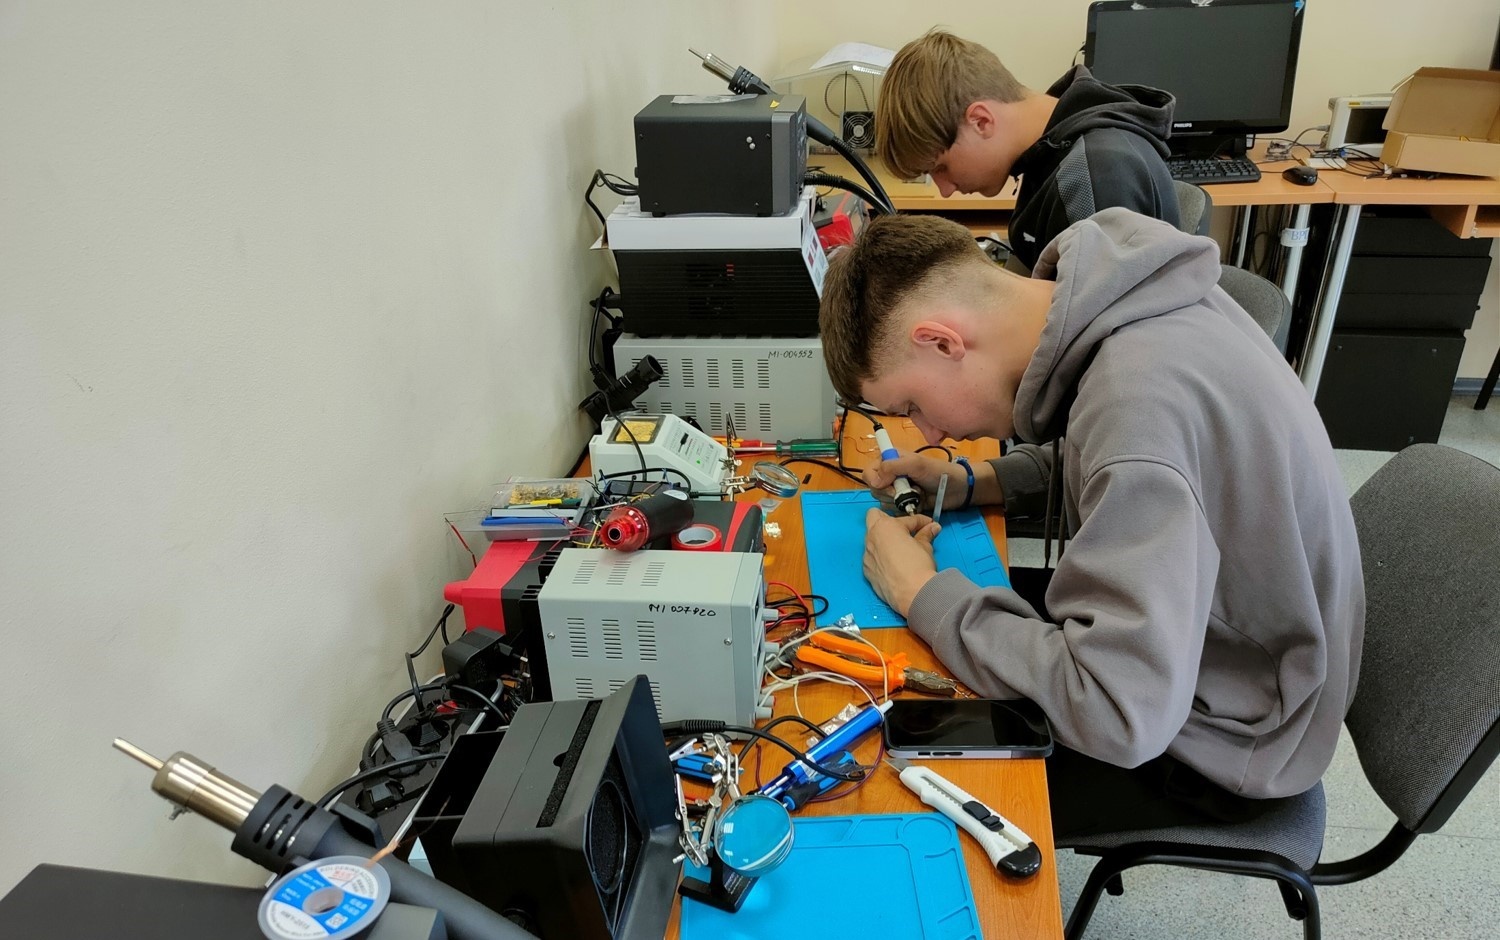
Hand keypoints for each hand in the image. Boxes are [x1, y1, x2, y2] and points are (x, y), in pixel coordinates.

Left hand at [863, 507, 940, 616]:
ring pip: (871, 539)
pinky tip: (893, 564)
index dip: (920, 521)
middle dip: (888, 520)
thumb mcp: (925, 547)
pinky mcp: (866, 570)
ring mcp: (867, 554)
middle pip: (874, 517)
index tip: (928, 525)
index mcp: (886, 526)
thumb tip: (932, 528)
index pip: (905, 519)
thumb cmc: (918, 566)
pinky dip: (880, 556)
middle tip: (904, 530)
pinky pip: (872, 557)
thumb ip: (926, 535)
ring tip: (900, 548)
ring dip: (883, 540)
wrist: (912, 593)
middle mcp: (872, 538)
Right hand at [865, 454, 979, 513]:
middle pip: (874, 488)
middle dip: (889, 492)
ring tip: (915, 495)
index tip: (889, 484)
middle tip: (906, 491)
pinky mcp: (903, 503)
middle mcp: (890, 474)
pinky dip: (903, 509)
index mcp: (890, 460)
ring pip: (882, 501)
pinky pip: (893, 510)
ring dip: (898, 500)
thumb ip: (892, 467)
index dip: (875, 480)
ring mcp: (896, 490)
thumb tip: (874, 481)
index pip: (869, 471)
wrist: (957, 489)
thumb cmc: (938, 472)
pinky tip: (916, 504)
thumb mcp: (916, 464)